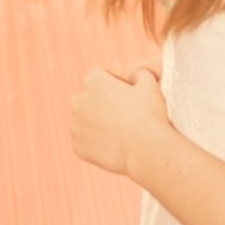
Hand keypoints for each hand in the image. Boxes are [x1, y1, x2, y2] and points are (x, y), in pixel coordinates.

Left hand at [70, 63, 171, 179]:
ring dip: (96, 123)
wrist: (146, 150)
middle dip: (102, 103)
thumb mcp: (149, 84)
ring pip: (84, 121)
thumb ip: (139, 73)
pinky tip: (113, 146)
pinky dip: (95, 143)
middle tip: (123, 115)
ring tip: (119, 132)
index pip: (99, 75)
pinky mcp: (77, 147)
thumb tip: (133, 74)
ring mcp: (75, 126)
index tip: (127, 94)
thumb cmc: (149, 114)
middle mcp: (78, 101)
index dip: (114, 83)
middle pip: (89, 98)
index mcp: (93, 81)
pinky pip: (85, 142)